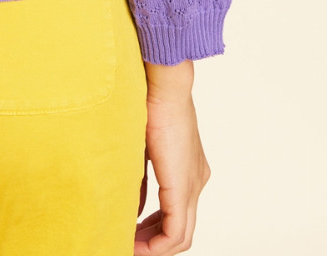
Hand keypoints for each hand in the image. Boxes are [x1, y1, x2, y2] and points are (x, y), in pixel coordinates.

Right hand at [134, 82, 210, 253]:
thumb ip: (141, 180)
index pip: (178, 212)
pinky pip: (176, 232)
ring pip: (181, 235)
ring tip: (130, 247)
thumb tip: (135, 208)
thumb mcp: (144, 147)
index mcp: (190, 169)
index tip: (133, 229)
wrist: (165, 87)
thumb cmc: (151, 103)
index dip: (155, 228)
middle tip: (129, 244)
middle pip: (182, 229)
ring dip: (155, 246)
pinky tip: (137, 244)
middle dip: (153, 242)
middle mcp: (197, 181)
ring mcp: (194, 186)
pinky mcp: (183, 188)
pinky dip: (157, 244)